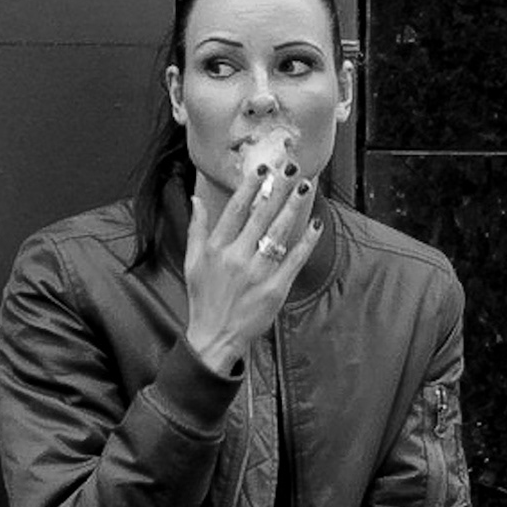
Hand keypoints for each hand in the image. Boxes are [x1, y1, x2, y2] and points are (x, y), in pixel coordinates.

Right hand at [182, 164, 320, 375]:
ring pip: (279, 232)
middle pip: (261, 215)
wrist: (213, 340)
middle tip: (292, 167)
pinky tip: (315, 225)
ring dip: (294, 207)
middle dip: (278, 188)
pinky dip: (306, 242)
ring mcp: (257, 273)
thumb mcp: (192, 264)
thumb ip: (196, 230)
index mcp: (216, 249)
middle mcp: (237, 258)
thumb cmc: (203, 301)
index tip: (263, 168)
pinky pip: (294, 259)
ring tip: (305, 187)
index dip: (250, 186)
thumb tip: (195, 199)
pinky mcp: (274, 290)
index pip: (235, 209)